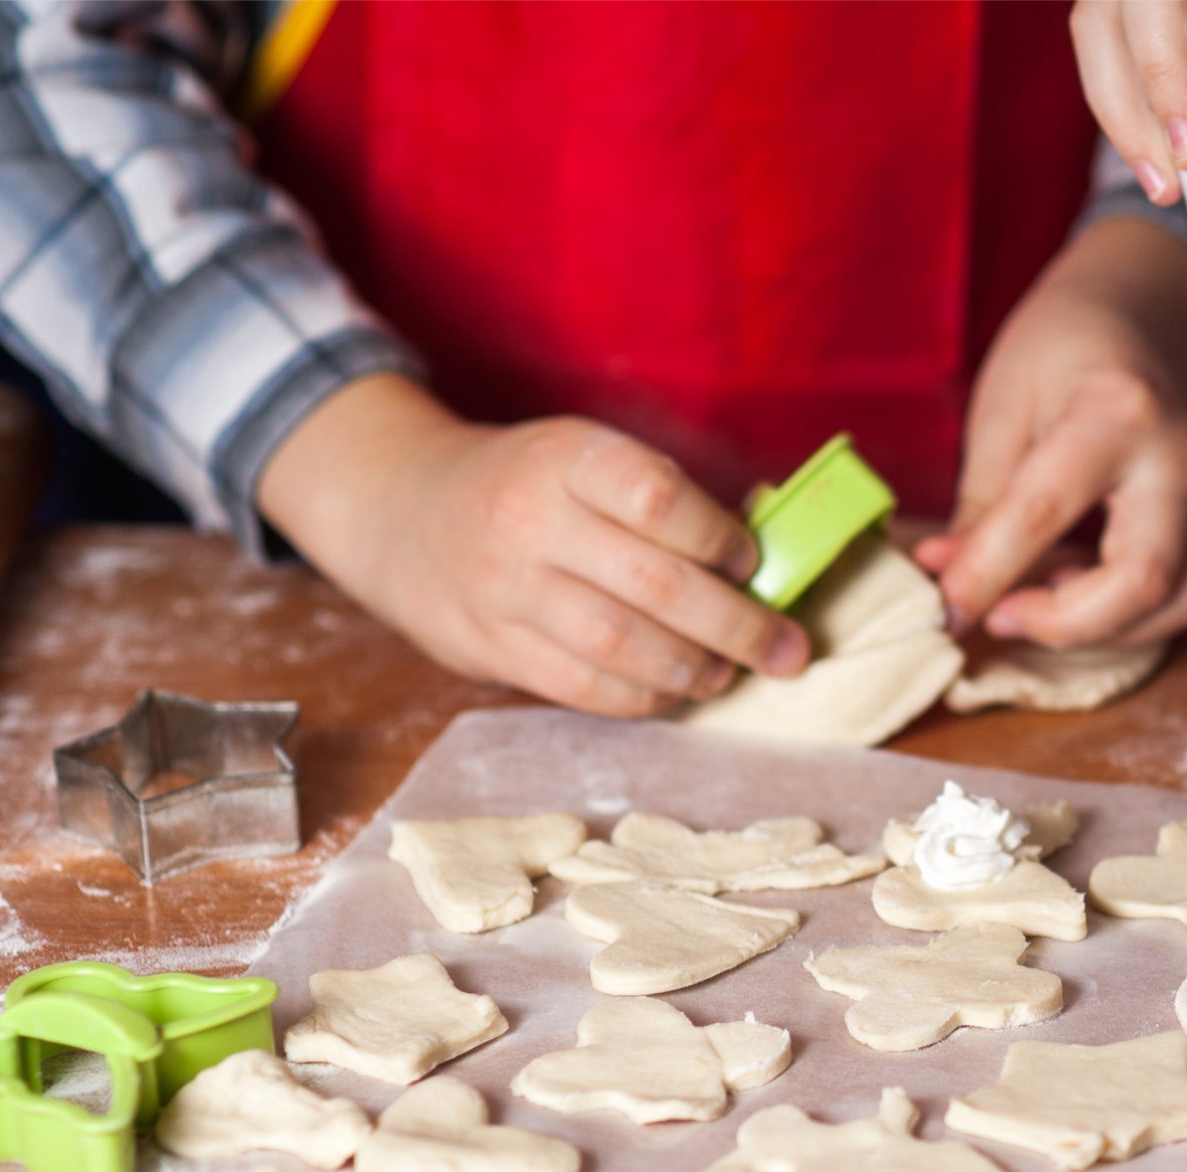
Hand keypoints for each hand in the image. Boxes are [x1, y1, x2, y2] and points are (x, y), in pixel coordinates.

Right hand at [258, 374, 805, 715]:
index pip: (658, 497)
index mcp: (564, 459)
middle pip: (655, 585)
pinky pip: (583, 686)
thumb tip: (755, 565)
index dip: (719, 538)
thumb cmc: (523, 485)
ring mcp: (505, 590)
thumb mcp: (578, 458)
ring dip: (694, 669)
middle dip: (739, 625)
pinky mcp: (490, 647)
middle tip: (788, 649)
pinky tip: (674, 692)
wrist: (399, 510)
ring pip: (622, 645)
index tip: (752, 563)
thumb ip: (653, 500)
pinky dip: (643, 697)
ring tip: (730, 673)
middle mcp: (530, 522)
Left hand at [915, 218, 1186, 647]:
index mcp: (1114, 411)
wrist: (1142, 305)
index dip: (987, 573)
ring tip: (1034, 602)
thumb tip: (946, 584)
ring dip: (1099, 630)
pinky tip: (1075, 590)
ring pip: (1174, 602)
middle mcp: (1174, 458)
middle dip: (1062, 623)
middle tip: (996, 616)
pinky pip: (1184, 594)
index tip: (944, 608)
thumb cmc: (1063, 342)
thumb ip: (979, 503)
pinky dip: (1128, 617)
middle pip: (1140, 580)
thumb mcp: (1003, 405)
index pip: (1045, 513)